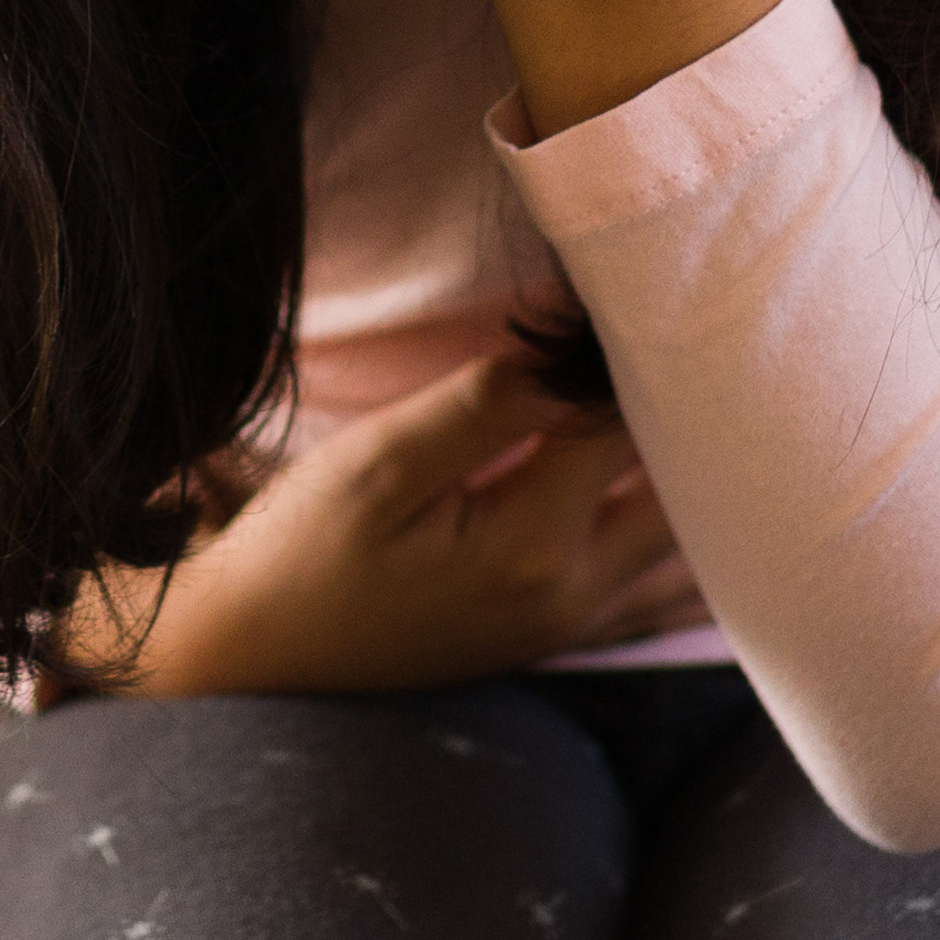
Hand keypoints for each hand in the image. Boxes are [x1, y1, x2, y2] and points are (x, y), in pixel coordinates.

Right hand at [64, 348, 689, 698]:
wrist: (253, 655)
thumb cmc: (300, 552)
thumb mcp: (380, 462)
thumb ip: (489, 403)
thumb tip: (578, 348)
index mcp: (535, 547)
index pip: (630, 423)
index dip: (634, 348)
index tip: (624, 284)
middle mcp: (577, 592)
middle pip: (686, 485)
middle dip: (685, 405)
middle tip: (676, 322)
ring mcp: (573, 619)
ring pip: (682, 531)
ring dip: (686, 460)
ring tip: (675, 380)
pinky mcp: (557, 624)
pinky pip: (654, 571)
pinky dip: (668, 509)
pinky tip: (673, 466)